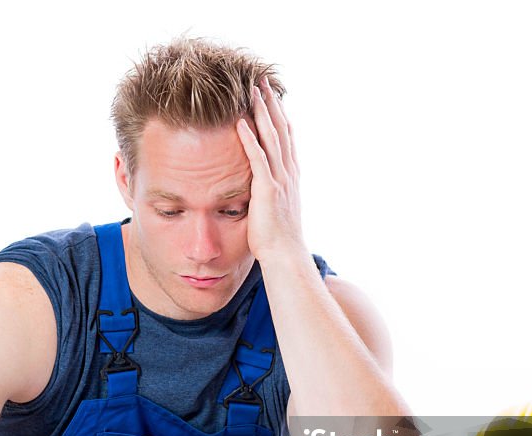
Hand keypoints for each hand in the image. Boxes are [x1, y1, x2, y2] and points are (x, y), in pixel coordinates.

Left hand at [236, 76, 305, 264]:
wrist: (286, 257)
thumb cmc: (277, 239)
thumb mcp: (275, 208)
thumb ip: (270, 191)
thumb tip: (261, 186)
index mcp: (290, 175)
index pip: (286, 137)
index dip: (278, 114)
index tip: (269, 94)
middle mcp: (288, 173)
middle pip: (281, 130)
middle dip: (270, 104)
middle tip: (261, 81)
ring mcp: (280, 180)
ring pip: (271, 138)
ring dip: (261, 113)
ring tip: (251, 90)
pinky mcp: (268, 190)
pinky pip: (258, 159)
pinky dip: (250, 139)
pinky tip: (240, 122)